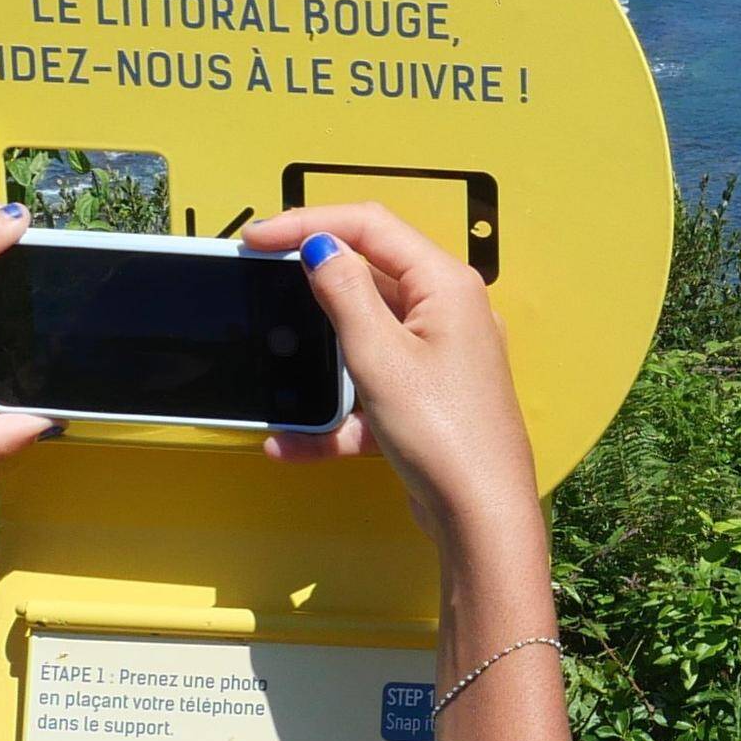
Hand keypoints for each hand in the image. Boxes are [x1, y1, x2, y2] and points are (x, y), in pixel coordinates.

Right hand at [241, 204, 544, 563]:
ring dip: (319, 361)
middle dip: (312, 288)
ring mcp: (438, 359)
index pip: (371, 226)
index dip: (309, 222)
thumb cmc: (447, 435)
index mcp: (446, 286)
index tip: (259, 237)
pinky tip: (292, 442)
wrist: (482, 518)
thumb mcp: (379, 355)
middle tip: (264, 286)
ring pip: (363, 340)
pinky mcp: (426, 401)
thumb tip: (321, 246)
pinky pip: (368, 393)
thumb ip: (344, 292)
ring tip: (279, 371)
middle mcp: (448, 314)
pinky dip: (333, 415)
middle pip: (368, 278)